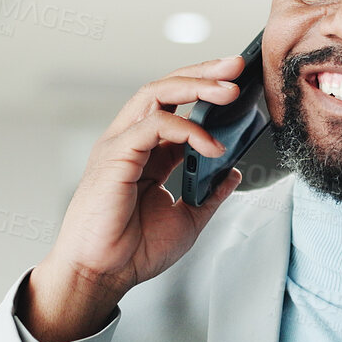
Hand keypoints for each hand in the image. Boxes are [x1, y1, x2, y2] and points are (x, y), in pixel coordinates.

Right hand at [19, 55, 249, 341]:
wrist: (102, 275)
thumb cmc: (132, 251)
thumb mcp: (187, 219)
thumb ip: (209, 193)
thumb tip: (232, 171)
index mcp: (147, 152)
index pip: (177, 105)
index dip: (206, 90)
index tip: (239, 83)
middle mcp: (131, 141)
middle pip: (166, 88)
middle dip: (203, 73)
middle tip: (237, 66)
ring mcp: (120, 144)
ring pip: (156, 94)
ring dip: (196, 87)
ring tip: (230, 91)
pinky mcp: (114, 155)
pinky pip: (153, 125)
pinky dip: (187, 130)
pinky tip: (211, 146)